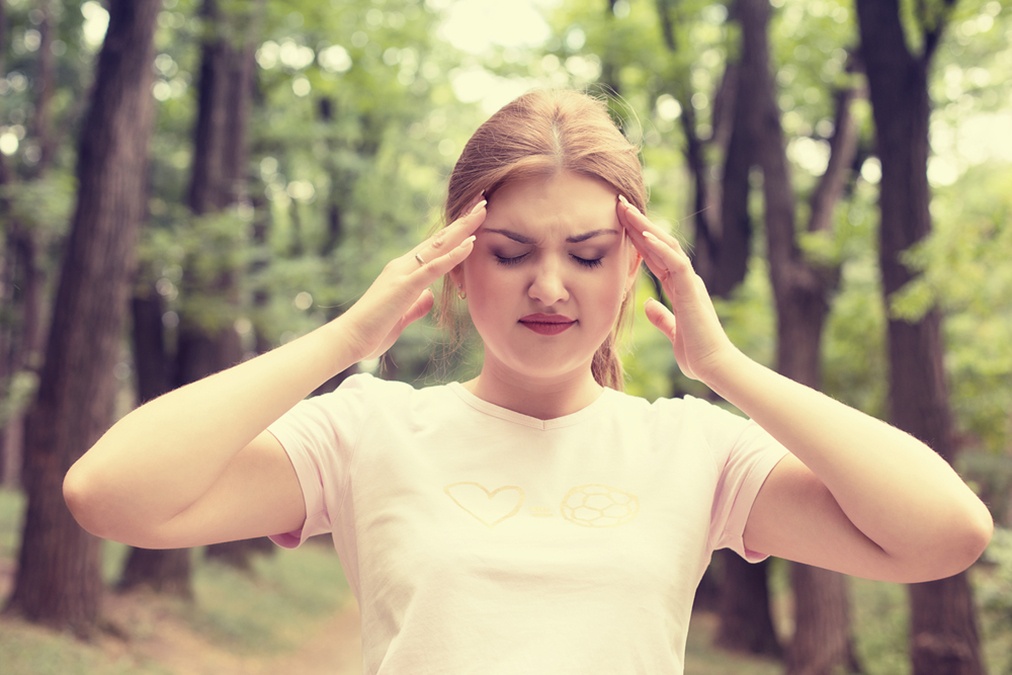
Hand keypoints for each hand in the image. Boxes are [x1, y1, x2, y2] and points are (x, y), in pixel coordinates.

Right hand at [341, 199, 485, 361]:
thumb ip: (416, 305)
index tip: (472, 220)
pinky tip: (470, 242)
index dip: (454, 234)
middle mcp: (402, 267)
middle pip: (438, 240)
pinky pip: (434, 268)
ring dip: (462, 228)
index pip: (433, 249)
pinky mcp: (404, 287)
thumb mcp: (401, 317)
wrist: (348, 339)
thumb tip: (429, 297)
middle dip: (461, 221)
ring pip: (438, 246)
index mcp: (403, 273)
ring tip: (482, 210)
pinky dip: (453, 255)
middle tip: (481, 201)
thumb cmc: (371, 332)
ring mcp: (403, 274)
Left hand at [617, 196, 737, 382]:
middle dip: (639, 224)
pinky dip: (661, 247)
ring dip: (646, 227)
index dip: (638, 239)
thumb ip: (662, 317)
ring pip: (668, 246)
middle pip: (660, 244)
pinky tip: (645, 233)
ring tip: (627, 210)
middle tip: (619, 204)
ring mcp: (691, 283)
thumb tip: (648, 305)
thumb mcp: (672, 333)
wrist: (714, 367)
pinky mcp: (693, 291)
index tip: (620, 223)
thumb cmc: (696, 354)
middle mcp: (686, 281)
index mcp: (680, 288)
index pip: (656, 257)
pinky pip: (676, 263)